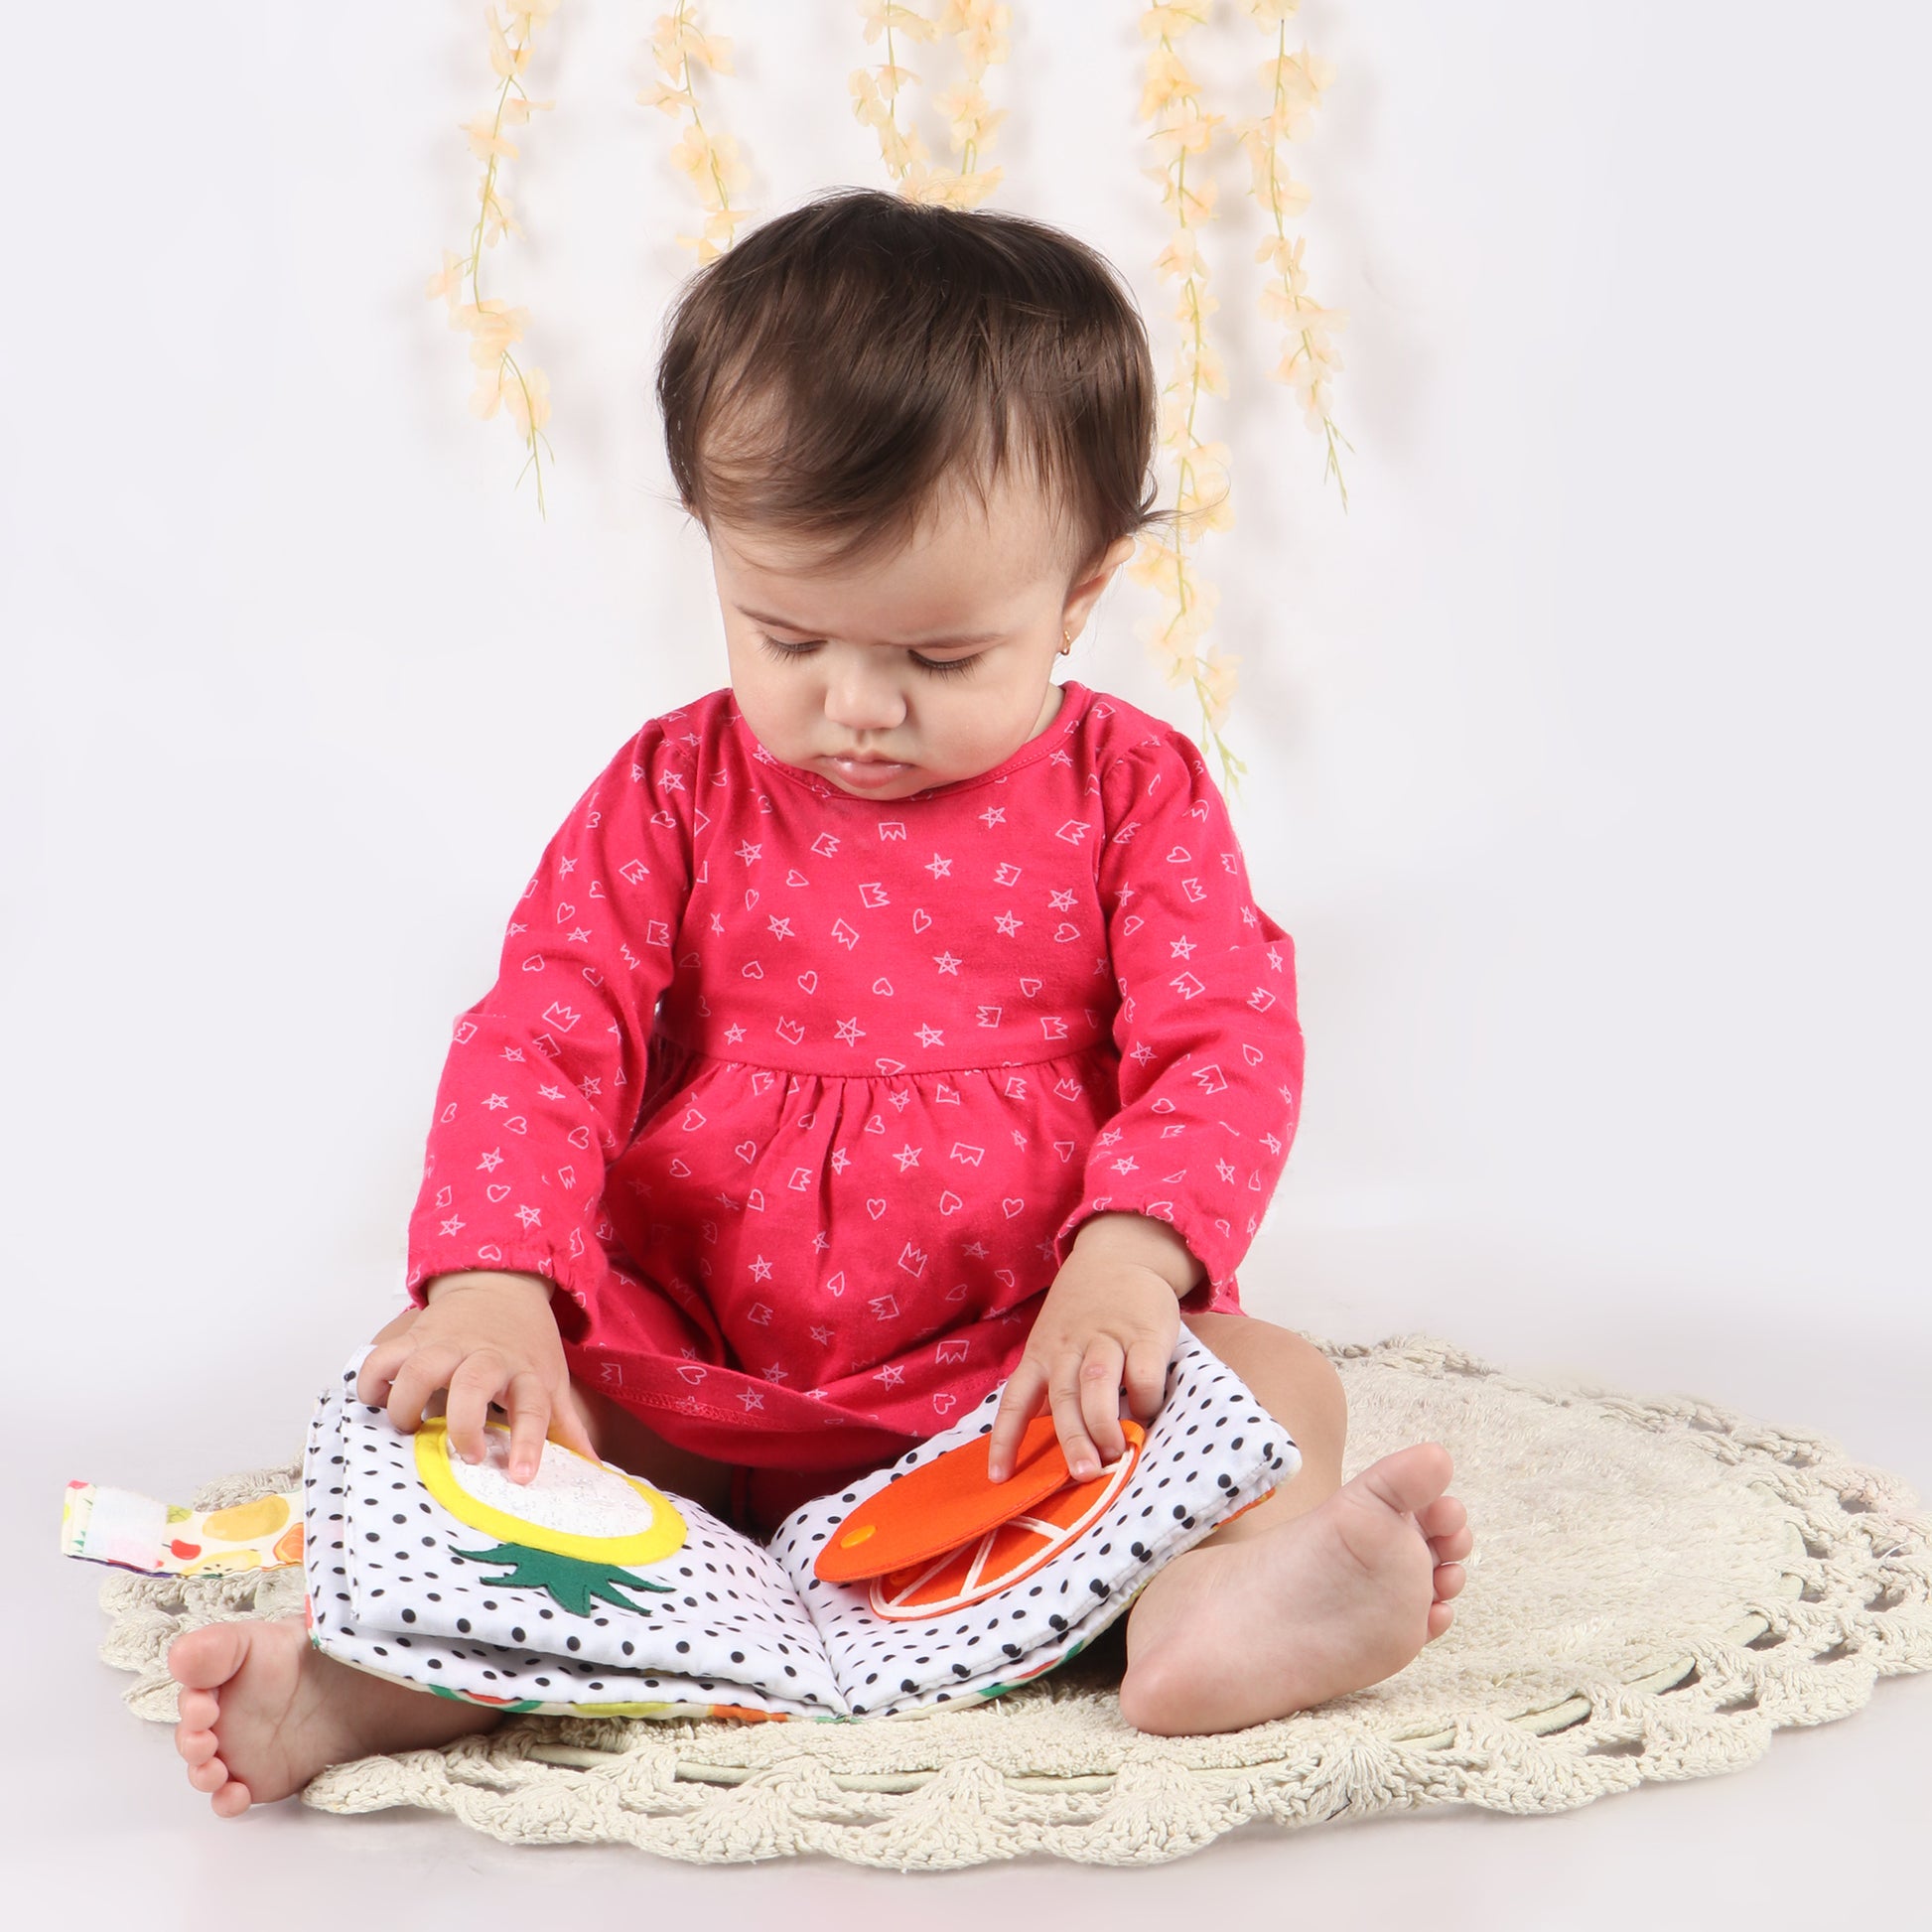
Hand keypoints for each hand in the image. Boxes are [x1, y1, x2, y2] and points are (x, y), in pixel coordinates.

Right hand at [355, 1271, 599, 1484]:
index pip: (533, 1409)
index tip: (520, 1477)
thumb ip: (566, 1425)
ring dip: (406, 1404)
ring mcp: (447, 1344)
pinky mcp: (415, 1335)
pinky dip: (371, 1380)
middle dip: (462, 1425)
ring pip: (419, 1370)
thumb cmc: (526, 1343)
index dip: (527, 1444)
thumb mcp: (552, 1378)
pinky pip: (383, 1356)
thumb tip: (592, 1468)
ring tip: (409, 1425)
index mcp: (525, 1372)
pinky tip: (375, 1399)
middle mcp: (486, 1357)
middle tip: (462, 1454)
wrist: (501, 1283)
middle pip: (471, 1386)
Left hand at [985, 1214, 1196, 1483]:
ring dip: (1104, 1424)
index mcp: (1041, 1353)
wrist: (1121, 1253)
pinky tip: (1145, 1415)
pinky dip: (1144, 1400)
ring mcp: (1107, 1338)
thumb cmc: (1085, 1312)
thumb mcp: (1056, 1340)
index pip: (1015, 1400)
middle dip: (1072, 1439)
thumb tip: (1049, 1443)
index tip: (999, 1478)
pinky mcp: (1145, 1333)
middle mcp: (1069, 1347)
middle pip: (1063, 1397)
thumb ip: (1053, 1384)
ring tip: (1113, 1456)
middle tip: (1082, 1475)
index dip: (1005, 1439)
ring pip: (1097, 1384)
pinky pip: (1143, 1373)